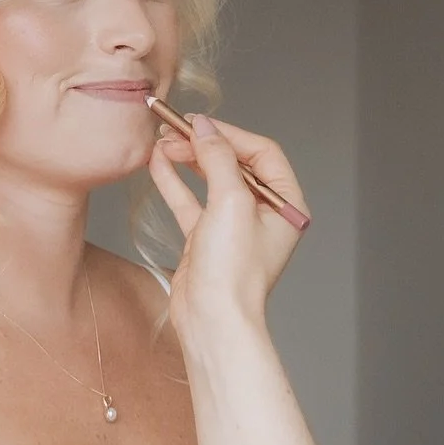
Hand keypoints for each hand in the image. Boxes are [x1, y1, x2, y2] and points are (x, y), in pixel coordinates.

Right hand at [146, 114, 306, 338]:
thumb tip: (204, 128)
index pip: (261, 153)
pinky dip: (175, 183)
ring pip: (209, 181)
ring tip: (162, 143)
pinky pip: (191, 202)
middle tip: (174, 131)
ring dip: (186, 160)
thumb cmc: (233, 272)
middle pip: (234, 164)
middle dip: (204, 145)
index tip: (199, 123)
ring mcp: (234, 227)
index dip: (230, 134)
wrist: (212, 320)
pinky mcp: (206, 240)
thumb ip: (218, 160)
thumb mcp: (230, 203)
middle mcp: (263, 214)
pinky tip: (157, 165)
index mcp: (285, 205)